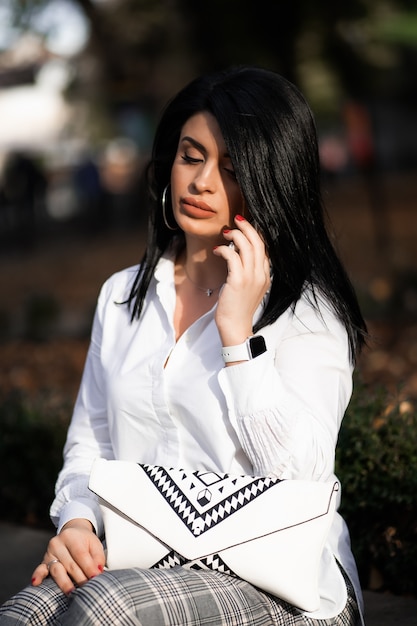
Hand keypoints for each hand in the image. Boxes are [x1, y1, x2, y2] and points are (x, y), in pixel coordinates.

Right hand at [31, 519, 104, 594]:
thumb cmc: (84, 541)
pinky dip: (38, 576)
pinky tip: (36, 583)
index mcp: (71, 536)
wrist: (71, 534)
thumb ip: (98, 557)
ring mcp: (49, 553)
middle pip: (69, 564)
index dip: (89, 567)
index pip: (80, 554)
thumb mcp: (94, 544)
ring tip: (72, 592)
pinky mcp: (43, 562)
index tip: (96, 577)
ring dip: (65, 583)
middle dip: (80, 578)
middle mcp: (57, 543)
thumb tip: (98, 572)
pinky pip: (40, 569)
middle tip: (88, 588)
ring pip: (56, 570)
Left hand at [213, 214, 269, 349]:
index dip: (254, 234)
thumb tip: (237, 256)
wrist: (235, 327)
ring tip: (225, 233)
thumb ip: (248, 273)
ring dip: (235, 235)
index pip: (264, 248)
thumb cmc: (238, 309)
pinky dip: (224, 249)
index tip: (243, 227)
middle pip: (258, 242)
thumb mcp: (248, 289)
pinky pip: (232, 256)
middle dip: (247, 227)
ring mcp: (251, 277)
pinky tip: (217, 250)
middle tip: (237, 220)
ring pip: (247, 245)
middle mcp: (261, 274)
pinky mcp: (238, 280)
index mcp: (266, 276)